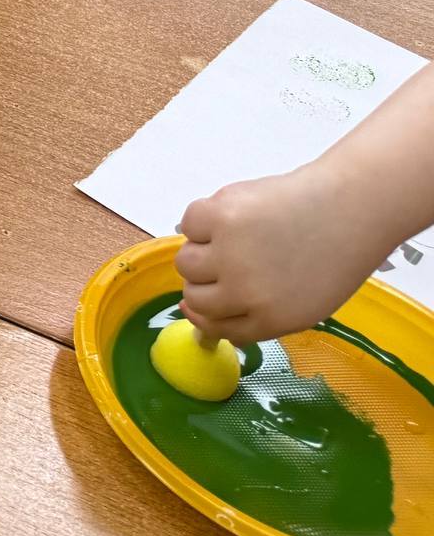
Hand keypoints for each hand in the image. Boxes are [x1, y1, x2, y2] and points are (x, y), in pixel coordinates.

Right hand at [177, 163, 386, 343]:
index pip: (214, 327)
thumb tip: (206, 321)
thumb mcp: (305, 306)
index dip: (201, 315)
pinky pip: (189, 225)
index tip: (195, 304)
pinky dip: (203, 220)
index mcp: (270, 319)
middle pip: (193, 296)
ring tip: (231, 236)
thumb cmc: (334, 255)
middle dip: (204, 282)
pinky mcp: (218, 217)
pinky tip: (232, 215)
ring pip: (185, 262)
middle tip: (223, 261)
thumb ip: (257, 318)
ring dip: (201, 251)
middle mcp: (244, 293)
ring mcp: (228, 254)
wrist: (349, 208)